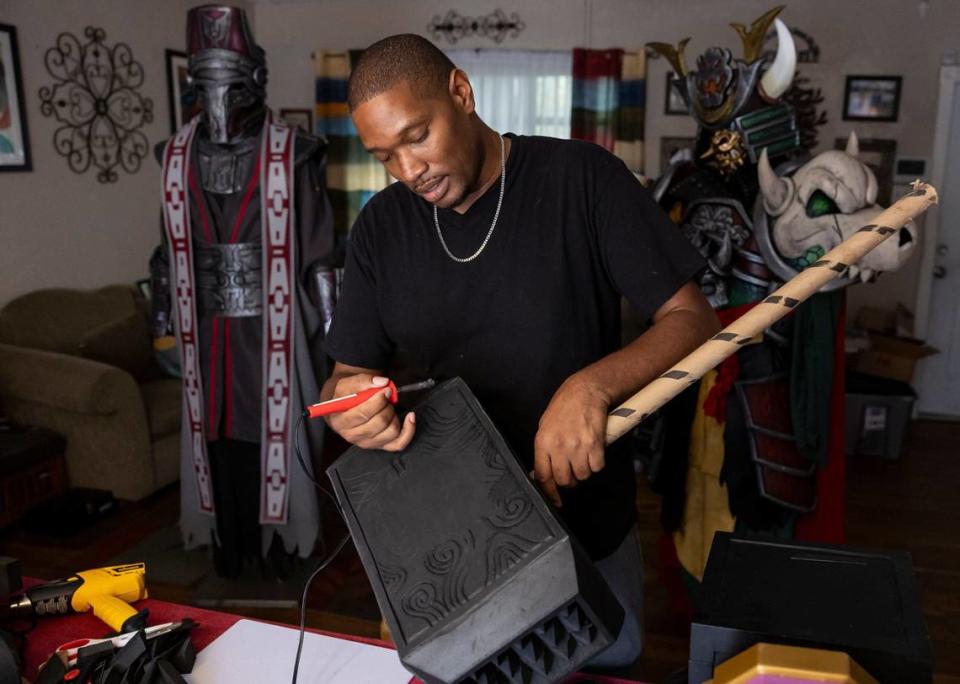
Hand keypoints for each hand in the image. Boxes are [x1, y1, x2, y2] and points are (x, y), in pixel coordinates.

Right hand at [325, 374, 415, 450]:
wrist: (346, 402)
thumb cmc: (346, 394)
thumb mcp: (347, 383)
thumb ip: (363, 381)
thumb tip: (382, 382)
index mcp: (340, 422)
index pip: (363, 415)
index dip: (377, 401)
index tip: (385, 391)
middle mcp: (352, 436)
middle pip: (379, 423)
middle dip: (386, 406)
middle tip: (385, 396)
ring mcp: (367, 443)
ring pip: (391, 431)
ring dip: (394, 414)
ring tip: (387, 405)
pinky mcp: (380, 445)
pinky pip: (400, 443)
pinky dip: (409, 430)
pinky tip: (410, 417)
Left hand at [533, 376, 609, 506]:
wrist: (585, 391)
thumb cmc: (564, 407)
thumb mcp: (545, 426)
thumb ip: (544, 450)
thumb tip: (542, 473)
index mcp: (543, 442)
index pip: (543, 476)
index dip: (549, 492)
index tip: (555, 500)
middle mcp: (559, 446)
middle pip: (564, 480)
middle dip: (570, 479)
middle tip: (573, 469)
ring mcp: (578, 446)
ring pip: (582, 475)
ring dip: (584, 470)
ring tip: (584, 455)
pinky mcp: (595, 444)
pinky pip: (597, 467)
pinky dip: (597, 463)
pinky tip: (594, 451)